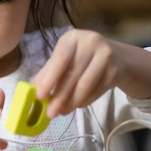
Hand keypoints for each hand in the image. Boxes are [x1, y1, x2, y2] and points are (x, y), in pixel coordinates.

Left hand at [33, 29, 150, 117]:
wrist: (116, 56)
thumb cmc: (82, 56)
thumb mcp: (65, 58)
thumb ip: (49, 72)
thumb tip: (34, 90)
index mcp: (72, 37)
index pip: (60, 59)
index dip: (49, 79)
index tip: (40, 96)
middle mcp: (91, 42)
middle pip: (72, 74)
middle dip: (59, 97)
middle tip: (50, 112)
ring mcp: (106, 56)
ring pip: (85, 85)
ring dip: (72, 102)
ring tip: (62, 111)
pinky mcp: (115, 71)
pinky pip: (97, 91)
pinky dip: (84, 101)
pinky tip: (77, 105)